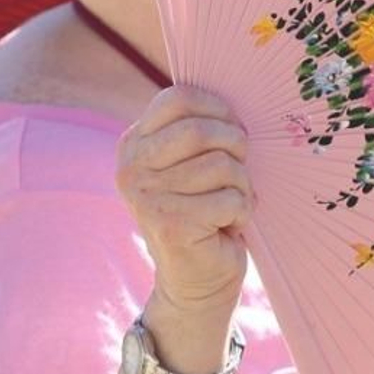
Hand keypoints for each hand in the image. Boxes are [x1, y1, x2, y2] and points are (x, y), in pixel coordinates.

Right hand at [116, 87, 251, 346]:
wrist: (196, 279)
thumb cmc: (203, 210)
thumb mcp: (190, 162)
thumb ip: (197, 128)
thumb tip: (235, 94)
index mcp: (133, 143)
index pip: (178, 98)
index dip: (217, 108)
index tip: (232, 128)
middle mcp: (131, 168)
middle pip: (201, 130)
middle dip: (235, 146)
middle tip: (238, 168)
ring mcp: (147, 197)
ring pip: (221, 165)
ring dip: (241, 185)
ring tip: (231, 201)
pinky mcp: (171, 225)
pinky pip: (230, 198)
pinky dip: (242, 210)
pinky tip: (229, 224)